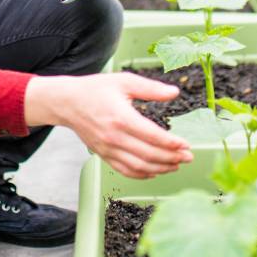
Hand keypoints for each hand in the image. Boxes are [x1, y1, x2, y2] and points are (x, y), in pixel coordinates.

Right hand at [24, 72, 192, 178]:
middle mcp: (114, 137)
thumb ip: (151, 88)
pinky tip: (155, 172)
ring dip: (160, 168)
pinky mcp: (103, 155)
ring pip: (139, 166)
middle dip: (172, 158)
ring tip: (176, 165)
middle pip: (149, 154)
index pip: (152, 136)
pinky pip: (125, 170)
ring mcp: (108, 149)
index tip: (186, 145)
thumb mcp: (124, 81)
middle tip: (188, 157)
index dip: (172, 143)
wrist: (67, 102)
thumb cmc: (95, 89)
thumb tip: (174, 92)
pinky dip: (142, 174)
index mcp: (121, 117)